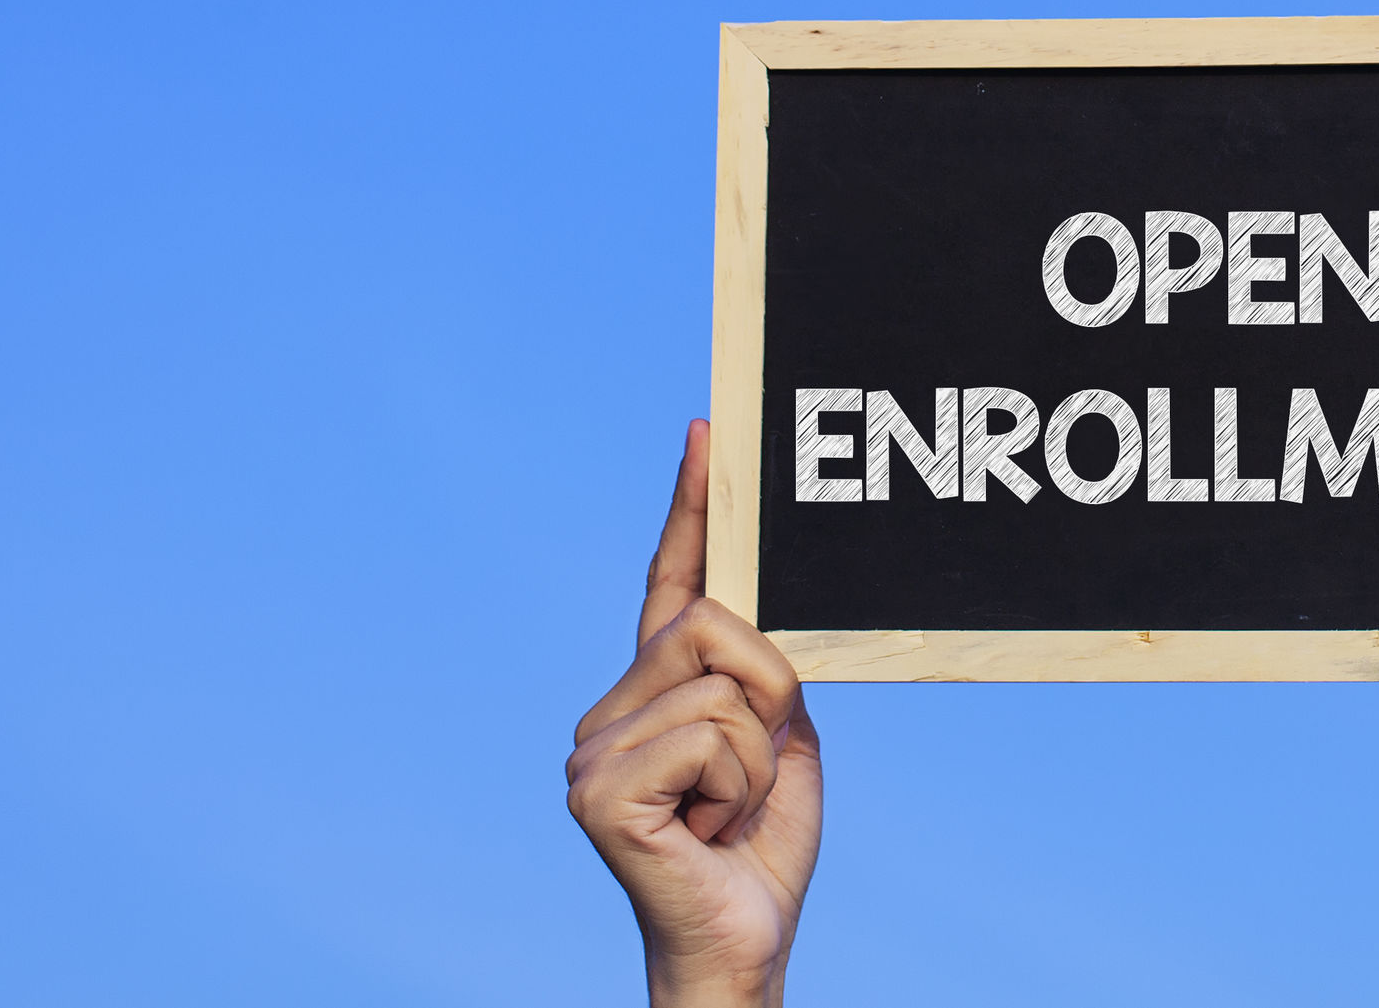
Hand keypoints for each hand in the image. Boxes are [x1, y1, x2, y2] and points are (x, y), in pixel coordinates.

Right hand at [568, 421, 822, 1007]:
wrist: (742, 946)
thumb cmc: (760, 851)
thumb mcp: (785, 740)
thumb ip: (767, 671)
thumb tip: (757, 610)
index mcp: (654, 693)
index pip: (672, 582)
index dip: (692, 507)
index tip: (708, 431)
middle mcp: (609, 710)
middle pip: (714, 624)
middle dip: (770, 694)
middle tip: (752, 776)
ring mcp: (592, 749)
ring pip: (724, 685)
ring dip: (760, 758)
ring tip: (729, 813)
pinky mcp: (596, 789)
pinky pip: (711, 734)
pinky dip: (740, 785)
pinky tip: (709, 831)